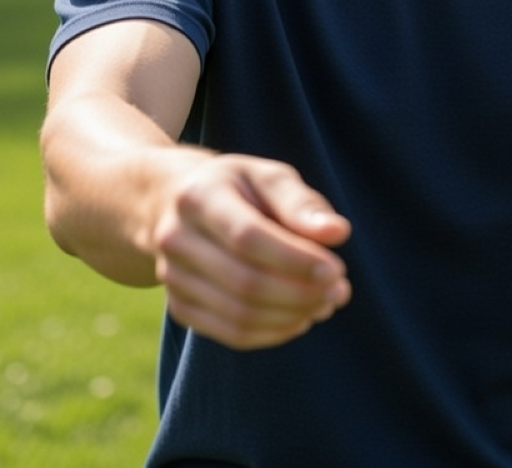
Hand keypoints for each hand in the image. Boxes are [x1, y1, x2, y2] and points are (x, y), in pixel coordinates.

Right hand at [151, 153, 352, 349]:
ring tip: (327, 302)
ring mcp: (172, 278)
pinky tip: (301, 317)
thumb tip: (337, 232)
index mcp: (198, 197)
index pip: (248, 238)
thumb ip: (301, 203)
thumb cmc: (238, 188)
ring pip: (240, 314)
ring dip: (293, 315)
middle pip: (244, 281)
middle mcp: (176, 239)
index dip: (295, 259)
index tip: (336, 269)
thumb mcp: (268, 177)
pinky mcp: (180, 307)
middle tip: (339, 290)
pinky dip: (274, 332)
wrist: (177, 205)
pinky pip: (232, 333)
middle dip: (300, 292)